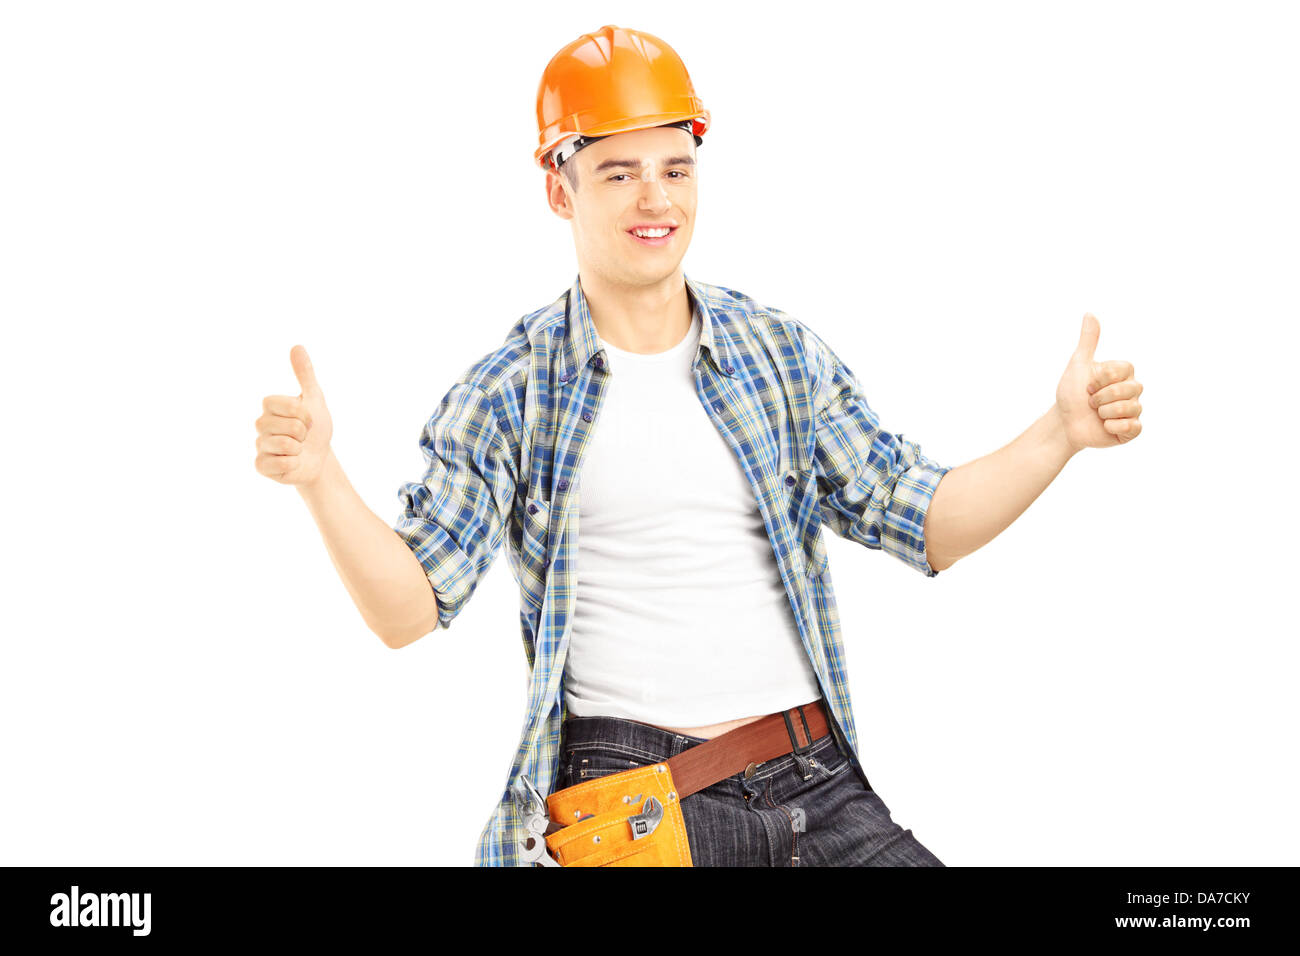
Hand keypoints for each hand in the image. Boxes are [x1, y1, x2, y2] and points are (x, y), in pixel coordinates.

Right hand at [254, 345, 334, 485]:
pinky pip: (278, 464)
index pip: (286, 405)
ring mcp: (260, 445)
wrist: (320, 457)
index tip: (309, 418)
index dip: (304, 413)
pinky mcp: (261, 466)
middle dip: (304, 432)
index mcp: (270, 406)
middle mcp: (261, 424)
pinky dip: (293, 464)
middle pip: (288, 426)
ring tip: (298, 449)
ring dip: (300, 449)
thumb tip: (297, 346)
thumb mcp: (314, 398)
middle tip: (304, 436)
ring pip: (284, 445)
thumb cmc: (316, 427)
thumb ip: (305, 374)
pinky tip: (292, 462)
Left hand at [1055, 313, 1142, 452]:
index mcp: (1124, 373)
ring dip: (1104, 413)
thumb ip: (1088, 341)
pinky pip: (1132, 427)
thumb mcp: (1078, 364)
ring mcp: (1134, 410)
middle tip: (1091, 402)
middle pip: (1126, 390)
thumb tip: (1089, 313)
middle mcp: (1133, 389)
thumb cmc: (1071, 393)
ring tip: (1096, 414)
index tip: (1088, 385)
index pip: (1121, 371)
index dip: (1099, 379)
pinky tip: (1104, 426)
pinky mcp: (1132, 430)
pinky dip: (1113, 427)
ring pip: (1128, 408)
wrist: (1065, 423)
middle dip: (1100, 397)